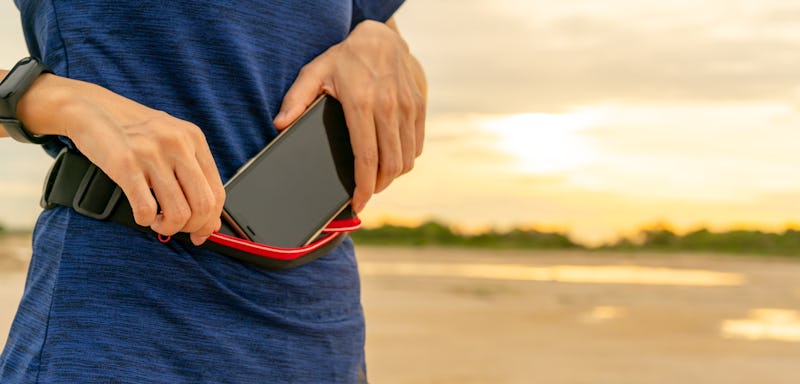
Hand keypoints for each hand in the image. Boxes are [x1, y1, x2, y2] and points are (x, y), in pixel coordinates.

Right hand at [17, 75, 224, 244]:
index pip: (217, 192)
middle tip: (178, 229)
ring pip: (177, 213)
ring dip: (168, 228)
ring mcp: (151, 154)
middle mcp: (177, 144)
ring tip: (158, 222)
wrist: (90, 108)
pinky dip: (145, 221)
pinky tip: (142, 214)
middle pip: (203, 205)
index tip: (201, 232)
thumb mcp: (171, 140)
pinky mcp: (125, 164)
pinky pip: (146, 210)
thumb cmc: (133, 129)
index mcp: (194, 138)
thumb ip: (192, 174)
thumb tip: (209, 221)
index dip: (211, 220)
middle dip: (193, 227)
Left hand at [273, 19, 426, 212]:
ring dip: (392, 177)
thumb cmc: (344, 58)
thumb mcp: (314, 72)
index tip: (359, 202)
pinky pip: (416, 146)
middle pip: (390, 164)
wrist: (381, 38)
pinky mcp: (419, 107)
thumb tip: (280, 124)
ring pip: (406, 159)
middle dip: (378, 187)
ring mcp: (408, 108)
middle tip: (365, 194)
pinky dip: (405, 160)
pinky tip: (391, 162)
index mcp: (361, 103)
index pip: (367, 157)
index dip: (364, 186)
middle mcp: (389, 107)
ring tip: (377, 181)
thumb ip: (295, 99)